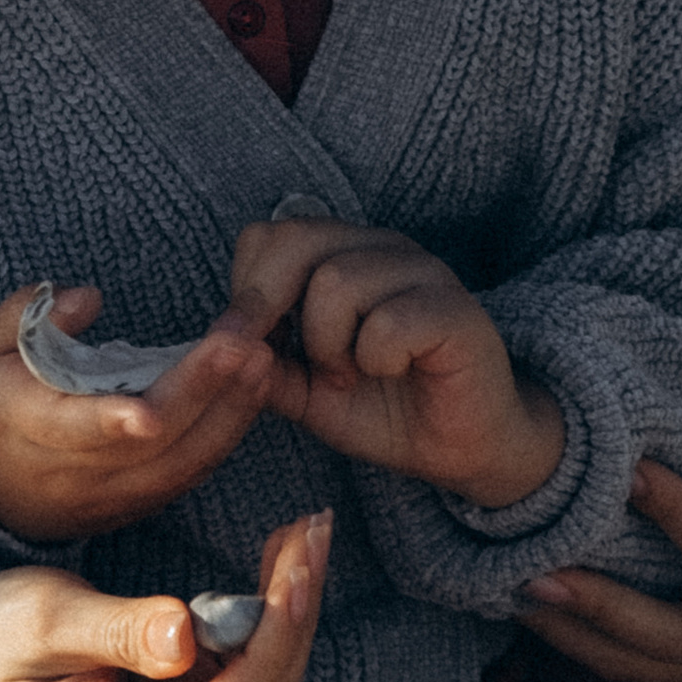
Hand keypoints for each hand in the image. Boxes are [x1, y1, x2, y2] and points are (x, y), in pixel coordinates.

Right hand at [0, 283, 276, 542]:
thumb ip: (28, 315)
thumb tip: (89, 298)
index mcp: (25, 427)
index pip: (75, 428)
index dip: (113, 421)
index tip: (149, 409)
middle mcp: (71, 470)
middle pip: (147, 443)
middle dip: (200, 392)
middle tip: (244, 344)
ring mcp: (108, 495)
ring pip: (179, 463)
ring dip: (228, 413)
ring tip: (262, 361)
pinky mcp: (136, 506)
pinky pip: (188, 475)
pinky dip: (225, 437)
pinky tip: (253, 394)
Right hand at [0, 514, 332, 681]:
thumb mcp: (40, 619)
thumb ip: (119, 630)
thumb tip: (190, 633)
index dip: (278, 635)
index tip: (301, 562)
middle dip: (294, 616)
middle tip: (313, 531)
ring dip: (286, 618)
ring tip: (301, 539)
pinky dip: (263, 631)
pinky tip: (274, 574)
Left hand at [231, 215, 565, 507]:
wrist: (462, 446)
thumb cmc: (386, 409)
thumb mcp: (306, 394)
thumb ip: (265, 367)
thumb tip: (219, 347)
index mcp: (342, 257)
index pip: (269, 236)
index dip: (247, 290)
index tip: (255, 345)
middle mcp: (381, 250)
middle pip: (295, 239)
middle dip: (269, 307)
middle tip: (285, 360)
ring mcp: (421, 273)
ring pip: (337, 280)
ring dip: (328, 344)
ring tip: (349, 375)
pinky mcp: (455, 311)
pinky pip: (388, 322)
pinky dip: (375, 359)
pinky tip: (391, 372)